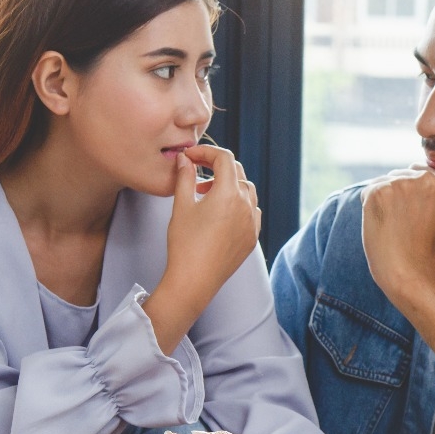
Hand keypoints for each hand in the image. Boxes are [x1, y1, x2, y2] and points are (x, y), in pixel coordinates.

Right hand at [166, 145, 260, 299]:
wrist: (194, 281)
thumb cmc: (184, 244)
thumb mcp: (181, 206)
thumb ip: (184, 177)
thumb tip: (184, 159)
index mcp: (228, 193)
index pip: (224, 158)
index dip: (205, 152)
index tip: (190, 156)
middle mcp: (246, 205)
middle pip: (236, 171)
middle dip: (216, 166)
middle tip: (195, 169)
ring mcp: (253, 222)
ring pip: (246, 190)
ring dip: (228, 184)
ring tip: (206, 193)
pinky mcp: (252, 237)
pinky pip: (252, 210)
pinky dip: (238, 203)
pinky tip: (221, 211)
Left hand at [359, 168, 434, 300]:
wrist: (407, 269)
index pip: (425, 175)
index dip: (419, 195)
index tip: (420, 216)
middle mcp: (425, 178)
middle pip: (407, 175)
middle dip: (405, 194)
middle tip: (408, 221)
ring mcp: (399, 184)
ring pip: (390, 181)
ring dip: (389, 198)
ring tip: (397, 222)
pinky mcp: (378, 191)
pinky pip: (372, 188)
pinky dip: (374, 203)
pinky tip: (384, 221)